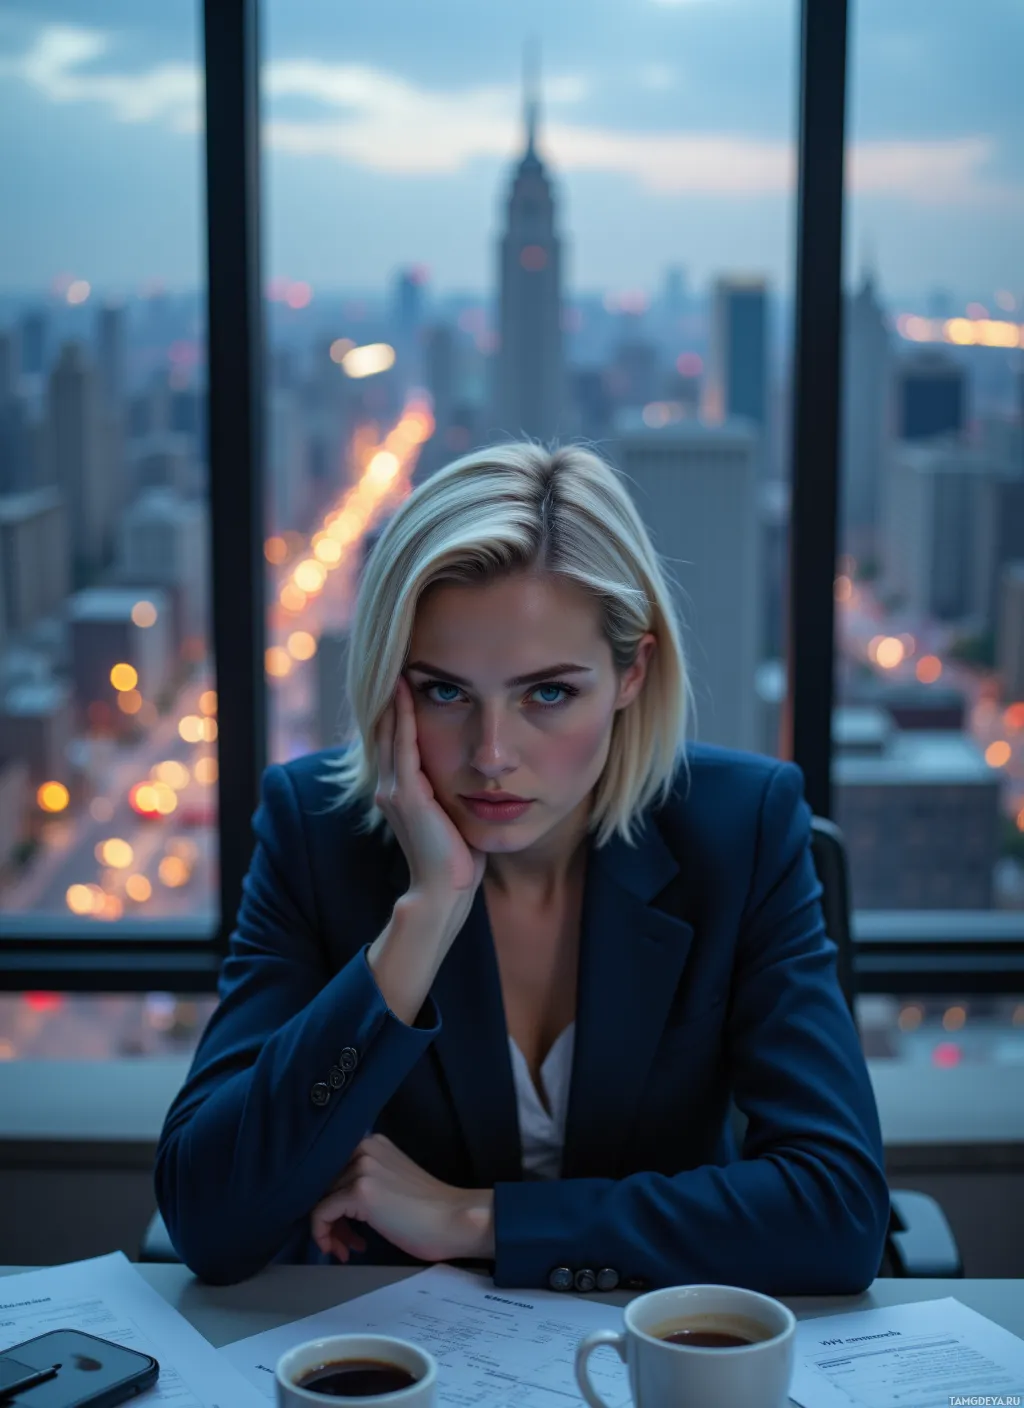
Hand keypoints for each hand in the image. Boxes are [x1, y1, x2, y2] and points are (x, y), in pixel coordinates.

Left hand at [311, 1133, 494, 1264]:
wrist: (455, 1220)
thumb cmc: (431, 1211)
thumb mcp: (392, 1181)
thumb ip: (366, 1179)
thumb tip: (335, 1201)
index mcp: (374, 1143)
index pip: (332, 1170)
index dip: (332, 1200)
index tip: (343, 1225)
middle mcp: (364, 1147)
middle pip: (324, 1184)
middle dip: (331, 1217)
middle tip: (346, 1242)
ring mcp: (362, 1167)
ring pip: (321, 1200)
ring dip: (331, 1230)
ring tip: (346, 1249)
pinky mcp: (360, 1191)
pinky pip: (322, 1213)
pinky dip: (324, 1234)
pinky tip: (342, 1250)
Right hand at [375, 674, 485, 900]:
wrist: (446, 892)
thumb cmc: (458, 861)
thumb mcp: (454, 817)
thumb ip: (454, 793)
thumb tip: (478, 774)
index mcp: (400, 792)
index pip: (395, 740)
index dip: (397, 709)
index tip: (407, 677)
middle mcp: (389, 787)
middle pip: (384, 729)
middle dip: (390, 696)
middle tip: (396, 658)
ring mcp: (394, 790)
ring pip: (389, 731)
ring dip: (393, 697)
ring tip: (399, 663)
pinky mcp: (405, 794)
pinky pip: (402, 744)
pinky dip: (402, 715)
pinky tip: (406, 690)